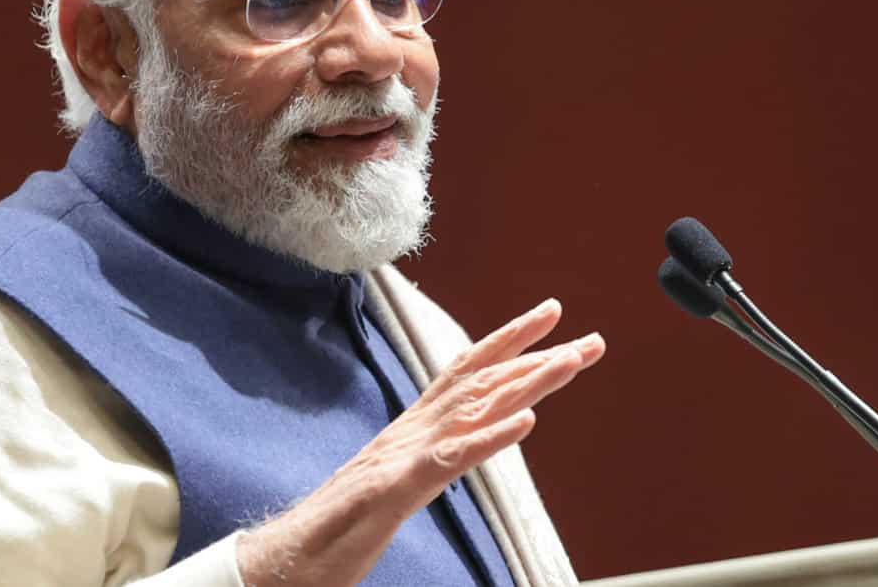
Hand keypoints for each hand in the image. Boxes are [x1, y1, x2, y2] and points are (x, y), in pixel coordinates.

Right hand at [237, 299, 604, 585]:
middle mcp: (411, 430)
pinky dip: (489, 439)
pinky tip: (525, 426)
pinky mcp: (394, 489)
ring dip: (526, 384)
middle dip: (536, 355)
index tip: (552, 322)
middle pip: (480, 381)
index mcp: (413, 429)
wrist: (288, 556)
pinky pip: (448, 460)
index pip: (467, 375)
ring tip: (570, 363)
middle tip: (589, 340)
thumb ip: (425, 459)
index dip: (509, 344)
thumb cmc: (338, 526)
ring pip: (472, 409)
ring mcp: (402, 456)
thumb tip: (456, 443)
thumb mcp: (393, 485)